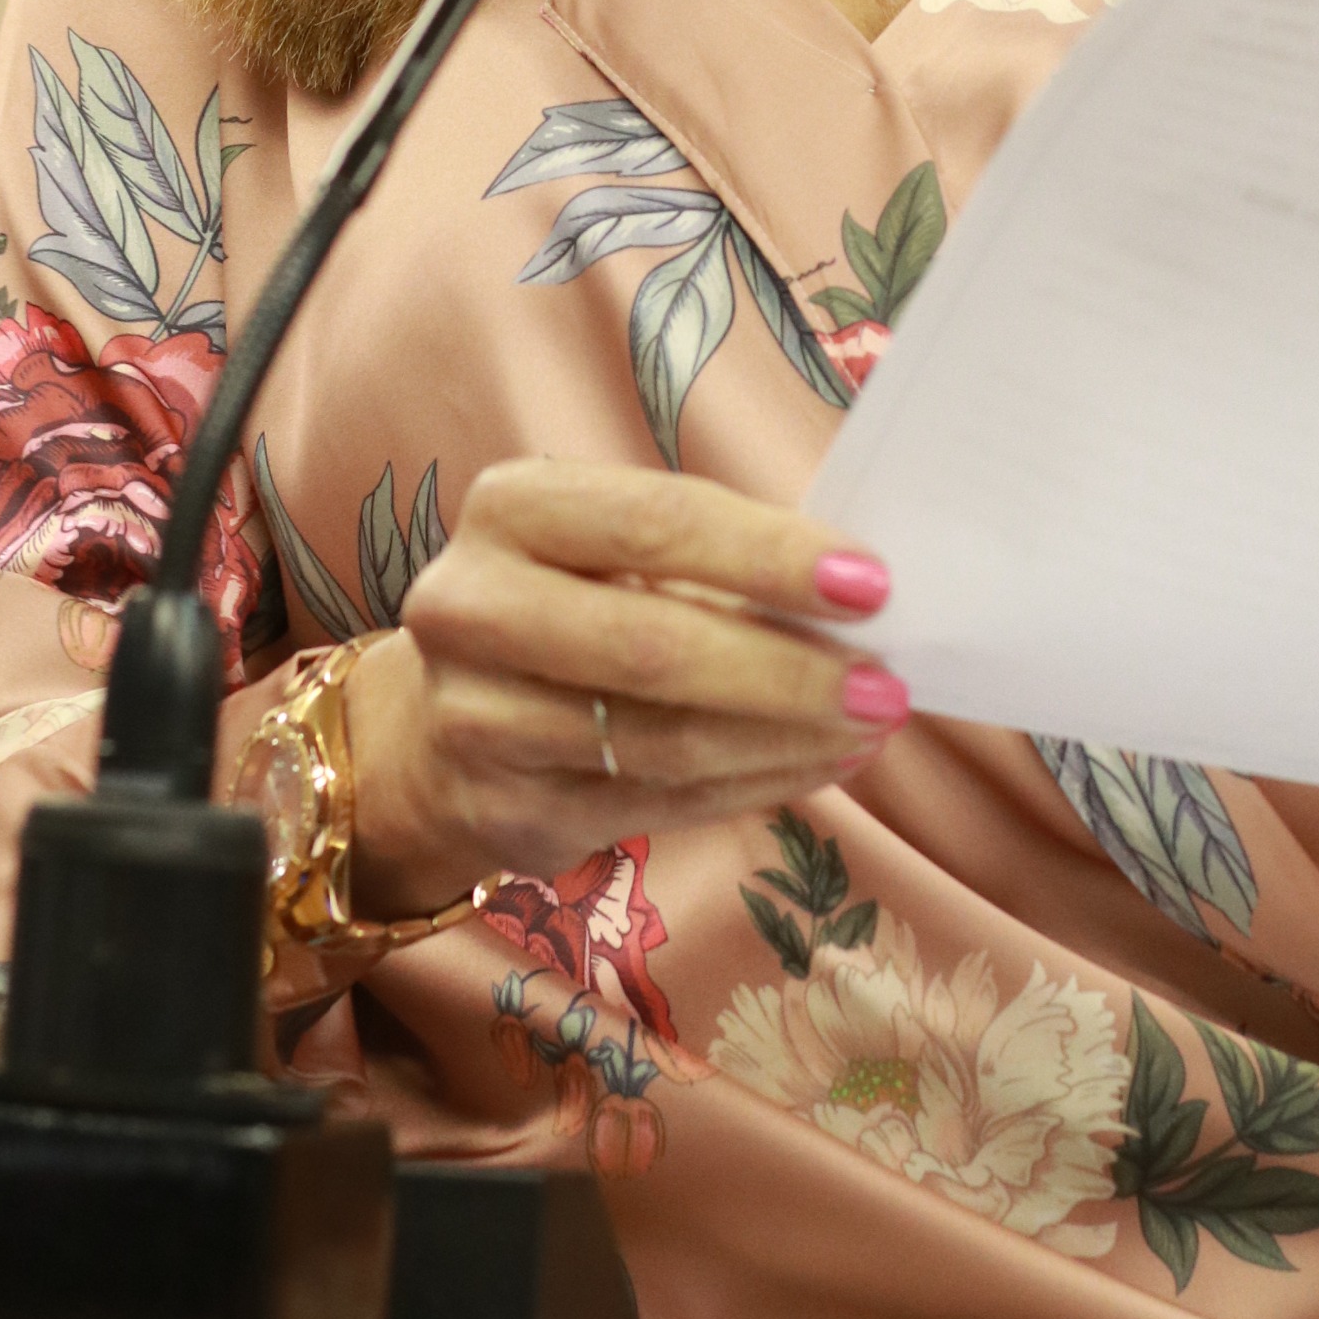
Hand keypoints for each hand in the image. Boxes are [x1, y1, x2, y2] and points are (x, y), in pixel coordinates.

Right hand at [338, 454, 902, 917]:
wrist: (433, 725)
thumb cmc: (564, 603)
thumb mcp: (609, 549)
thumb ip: (710, 556)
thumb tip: (856, 592)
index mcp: (513, 507)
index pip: (657, 522)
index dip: (770, 555)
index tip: (871, 584)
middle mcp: (473, 607)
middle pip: (655, 646)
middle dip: (790, 669)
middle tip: (885, 684)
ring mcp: (477, 719)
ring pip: (664, 741)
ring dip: (788, 739)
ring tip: (869, 727)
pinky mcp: (507, 811)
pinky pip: (660, 804)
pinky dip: (756, 785)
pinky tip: (817, 765)